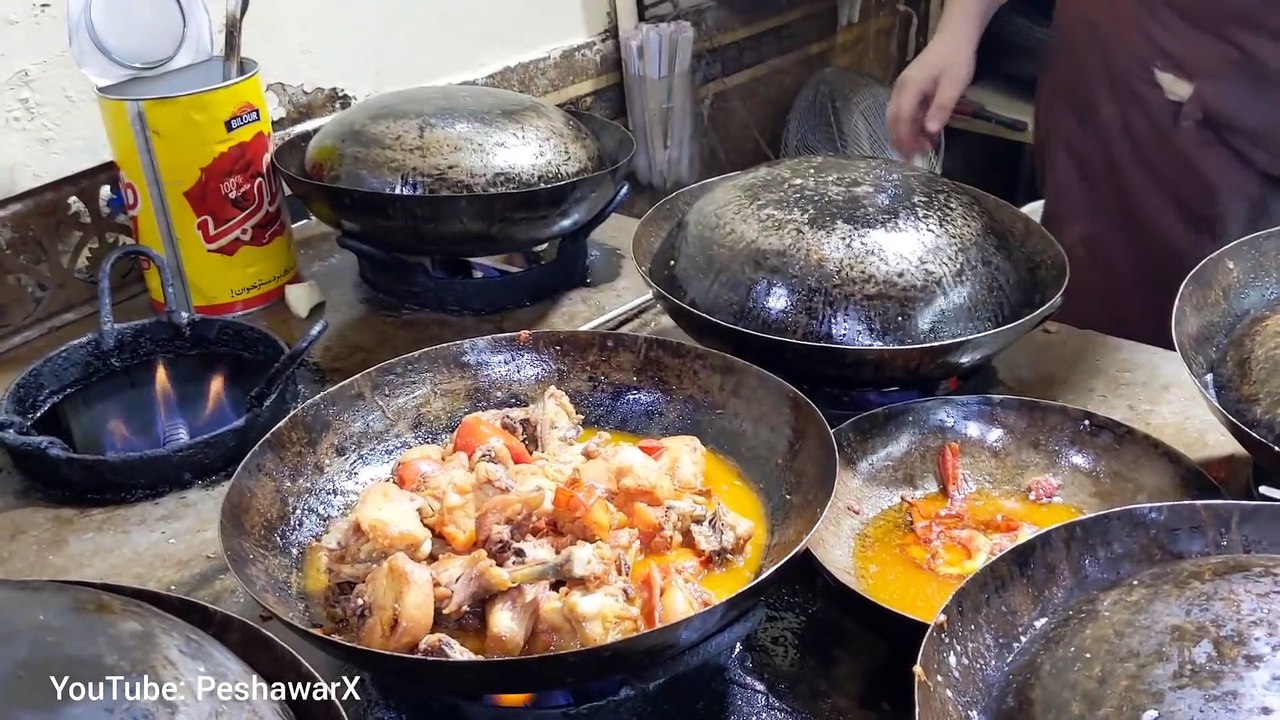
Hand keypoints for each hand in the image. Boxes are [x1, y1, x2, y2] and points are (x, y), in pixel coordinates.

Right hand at [886, 39, 976, 158]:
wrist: (955, 37)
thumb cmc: (956, 59)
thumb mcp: (954, 85)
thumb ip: (941, 108)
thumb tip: (930, 131)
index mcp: (910, 88)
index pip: (902, 119)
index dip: (906, 140)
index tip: (914, 157)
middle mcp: (901, 90)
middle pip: (894, 121)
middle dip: (902, 141)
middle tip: (914, 159)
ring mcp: (903, 89)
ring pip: (897, 118)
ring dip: (907, 135)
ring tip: (922, 149)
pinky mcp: (909, 90)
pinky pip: (905, 112)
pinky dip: (912, 126)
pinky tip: (924, 134)